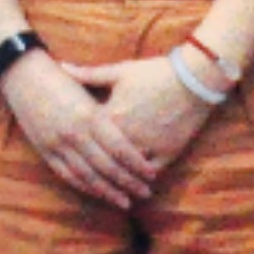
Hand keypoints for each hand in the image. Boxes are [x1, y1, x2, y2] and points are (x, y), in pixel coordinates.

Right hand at [0, 50, 161, 209]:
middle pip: (107, 166)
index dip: (137, 164)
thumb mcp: (87, 92)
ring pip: (88, 176)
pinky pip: (68, 175)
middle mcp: (74, 133)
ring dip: (109, 191)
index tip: (153, 174)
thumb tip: (134, 136)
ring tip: (126, 202)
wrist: (21, 73)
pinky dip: (85, 187)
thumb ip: (106, 115)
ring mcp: (57, 144)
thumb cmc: (59, 78)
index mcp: (89, 115)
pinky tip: (99, 194)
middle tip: (146, 193)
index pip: (120, 148)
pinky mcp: (44, 150)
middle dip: (129, 182)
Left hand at [62, 51, 213, 175]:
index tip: (69, 146)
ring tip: (110, 187)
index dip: (79, 141)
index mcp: (111, 116)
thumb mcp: (118, 72)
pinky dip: (143, 177)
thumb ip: (88, 74)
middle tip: (83, 175)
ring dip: (119, 178)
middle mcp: (128, 135)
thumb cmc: (152, 73)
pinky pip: (152, 172)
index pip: (87, 135)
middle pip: (105, 158)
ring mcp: (149, 146)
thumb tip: (61, 67)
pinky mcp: (169, 152)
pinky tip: (137, 182)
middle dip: (95, 167)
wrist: (192, 80)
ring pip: (127, 170)